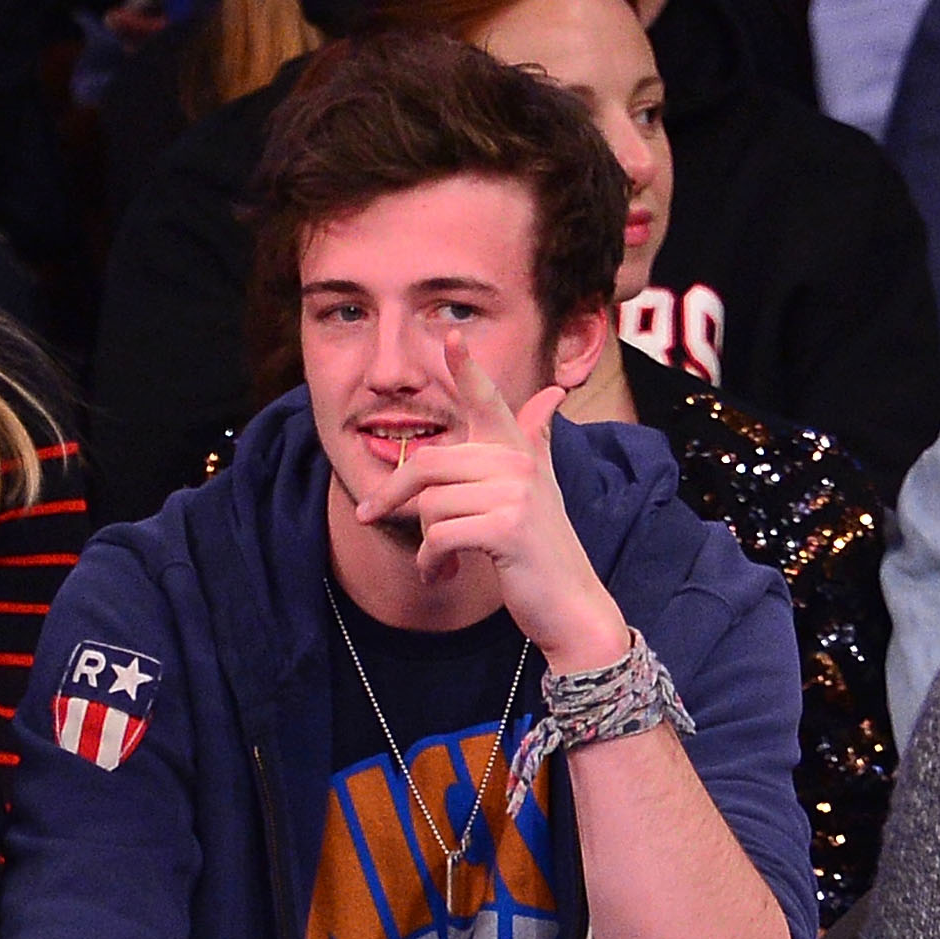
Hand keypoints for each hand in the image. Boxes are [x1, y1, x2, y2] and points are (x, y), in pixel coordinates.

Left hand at [355, 331, 630, 674]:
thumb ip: (534, 439)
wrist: (568, 602)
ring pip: (429, 505)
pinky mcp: (506, 527)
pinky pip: (438, 536)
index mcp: (516, 451)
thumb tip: (551, 394)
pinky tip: (444, 575)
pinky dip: (431, 563)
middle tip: (370, 517)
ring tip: (441, 561)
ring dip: (424, 543)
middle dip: (393, 496)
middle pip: (426, 464)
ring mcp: (515, 494)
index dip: (467, 369)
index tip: (451, 336)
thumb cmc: (540, 548)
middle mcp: (517, 463)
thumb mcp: (537, 488)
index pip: (487, 401)